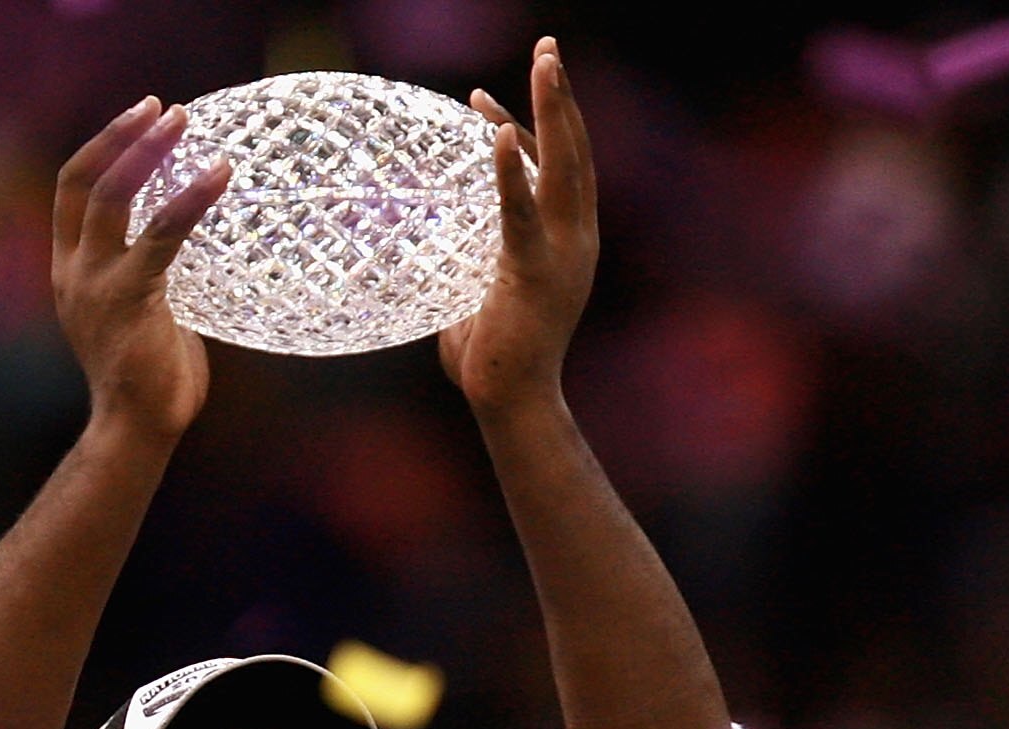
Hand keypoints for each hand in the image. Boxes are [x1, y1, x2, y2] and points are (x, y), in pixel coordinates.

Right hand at [53, 99, 229, 440]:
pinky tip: (220, 175)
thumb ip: (151, 275)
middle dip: (122, 137)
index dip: (103, 149)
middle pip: (83, 182)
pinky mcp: (129, 298)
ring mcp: (96, 284)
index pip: (71, 192)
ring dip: (147, 152)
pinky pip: (161, 234)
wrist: (136, 430)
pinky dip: (191, 198)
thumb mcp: (140, 314)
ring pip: (111, 198)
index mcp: (69, 272)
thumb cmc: (150, 380)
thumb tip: (195, 248)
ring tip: (184, 121)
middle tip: (166, 109)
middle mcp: (73, 272)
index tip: (141, 119)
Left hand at [437, 37, 599, 411]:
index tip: (486, 100)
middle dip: (561, 95)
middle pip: (573, 151)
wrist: (511, 401)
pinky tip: (495, 134)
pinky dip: (508, 172)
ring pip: (562, 166)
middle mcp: (577, 237)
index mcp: (569, 240)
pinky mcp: (535, 272)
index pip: (554, 169)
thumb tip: (431, 243)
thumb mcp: (481, 291)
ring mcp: (562, 252)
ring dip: (553, 110)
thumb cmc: (491, 356)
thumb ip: (469, 260)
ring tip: (545, 62)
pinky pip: (520, 213)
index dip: (531, 126)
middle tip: (548, 47)